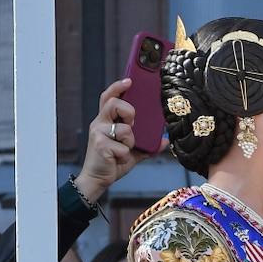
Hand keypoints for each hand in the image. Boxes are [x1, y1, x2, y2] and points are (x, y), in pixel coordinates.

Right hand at [74, 79, 163, 200]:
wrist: (97, 180)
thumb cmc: (112, 162)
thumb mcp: (133, 151)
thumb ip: (147, 144)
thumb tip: (165, 140)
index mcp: (106, 120)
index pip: (109, 97)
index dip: (118, 87)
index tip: (130, 81)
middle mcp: (100, 123)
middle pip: (115, 104)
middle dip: (129, 112)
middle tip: (132, 124)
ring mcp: (98, 133)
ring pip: (124, 129)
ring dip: (130, 142)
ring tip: (123, 150)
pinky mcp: (100, 145)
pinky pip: (123, 146)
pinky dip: (126, 155)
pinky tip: (118, 159)